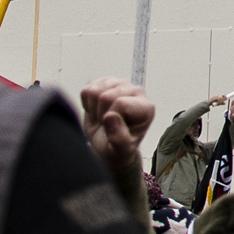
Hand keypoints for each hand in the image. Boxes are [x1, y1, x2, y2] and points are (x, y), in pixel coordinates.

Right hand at [76, 77, 154, 196]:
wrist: (108, 143)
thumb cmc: (117, 148)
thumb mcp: (120, 151)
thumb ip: (119, 139)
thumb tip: (110, 117)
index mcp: (146, 108)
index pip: (121, 103)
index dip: (110, 119)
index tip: (113, 130)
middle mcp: (137, 92)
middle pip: (105, 96)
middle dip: (101, 115)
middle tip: (106, 126)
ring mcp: (121, 84)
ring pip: (95, 90)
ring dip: (94, 109)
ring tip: (103, 119)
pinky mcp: (107, 82)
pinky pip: (87, 89)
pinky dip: (87, 103)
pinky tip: (97, 111)